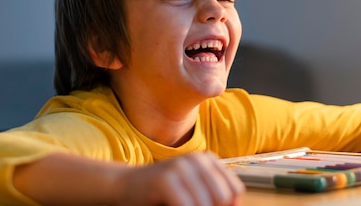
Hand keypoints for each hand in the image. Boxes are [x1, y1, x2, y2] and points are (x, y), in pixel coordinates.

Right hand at [116, 152, 244, 205]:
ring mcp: (181, 167)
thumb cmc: (160, 193)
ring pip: (206, 204)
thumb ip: (215, 196)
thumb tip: (236, 205)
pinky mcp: (165, 179)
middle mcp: (197, 159)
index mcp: (208, 160)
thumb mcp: (193, 191)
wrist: (124, 186)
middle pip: (223, 198)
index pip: (234, 191)